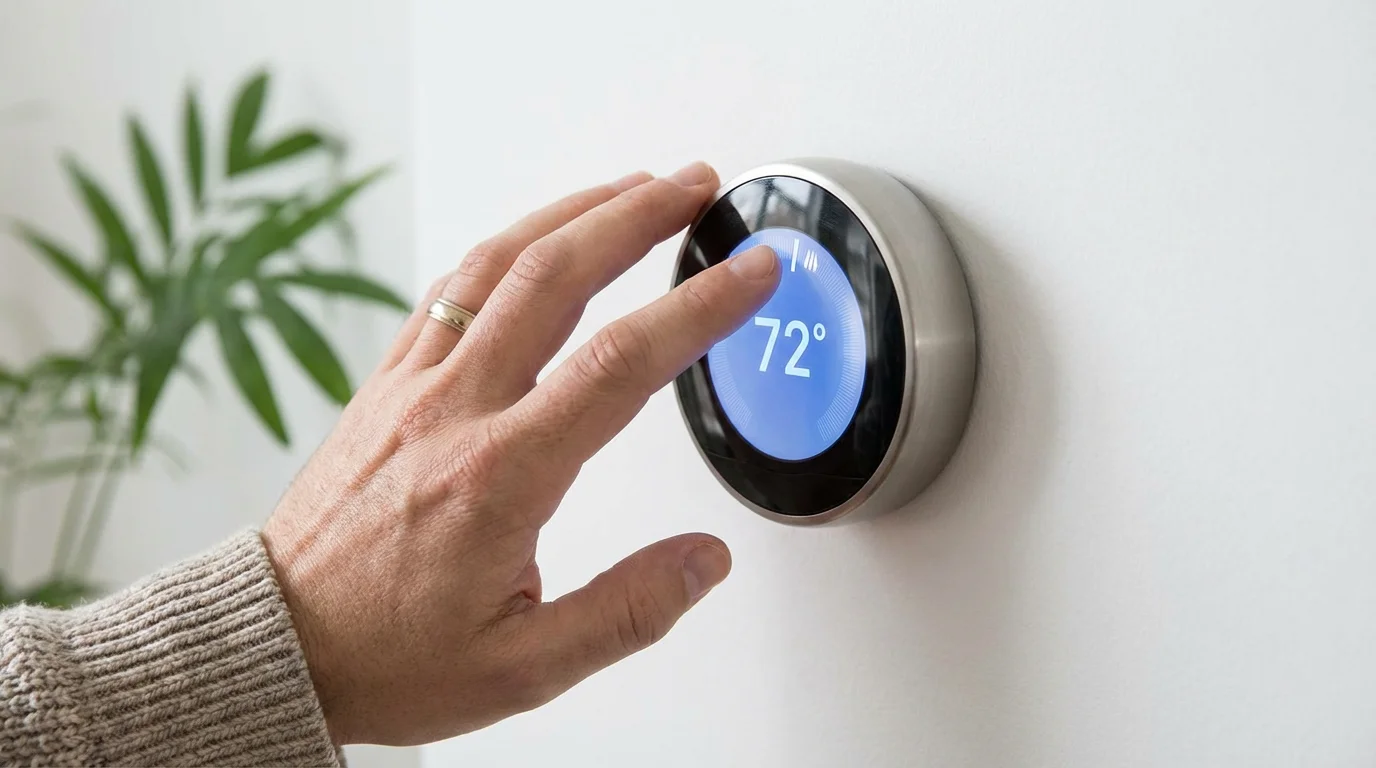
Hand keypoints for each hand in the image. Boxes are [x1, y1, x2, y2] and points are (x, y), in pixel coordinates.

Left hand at [261, 162, 779, 745]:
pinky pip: (446, 290)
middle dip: (636, 215)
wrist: (277, 646)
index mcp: (501, 476)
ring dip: (571, 212)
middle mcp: (454, 411)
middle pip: (556, 276)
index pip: (620, 363)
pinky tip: (533, 240)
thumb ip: (627, 611)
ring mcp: (412, 387)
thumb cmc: (388, 658)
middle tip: (695, 186)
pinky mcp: (385, 385)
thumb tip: (706, 560)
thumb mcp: (525, 668)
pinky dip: (503, 248)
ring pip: (496, 265)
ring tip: (630, 188)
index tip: (750, 271)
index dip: (699, 306)